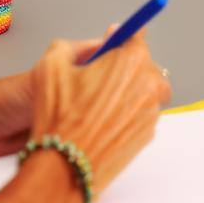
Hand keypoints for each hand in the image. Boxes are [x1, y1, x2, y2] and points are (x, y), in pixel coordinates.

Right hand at [26, 32, 170, 192]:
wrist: (64, 166)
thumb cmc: (58, 118)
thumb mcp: (51, 66)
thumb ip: (74, 45)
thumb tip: (100, 42)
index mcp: (131, 60)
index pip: (137, 36)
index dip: (123, 39)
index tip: (117, 41)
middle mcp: (150, 83)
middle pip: (143, 65)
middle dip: (123, 69)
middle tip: (97, 81)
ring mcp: (152, 110)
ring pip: (143, 91)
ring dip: (126, 93)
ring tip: (96, 106)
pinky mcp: (149, 134)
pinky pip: (141, 115)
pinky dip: (126, 115)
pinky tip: (101, 123)